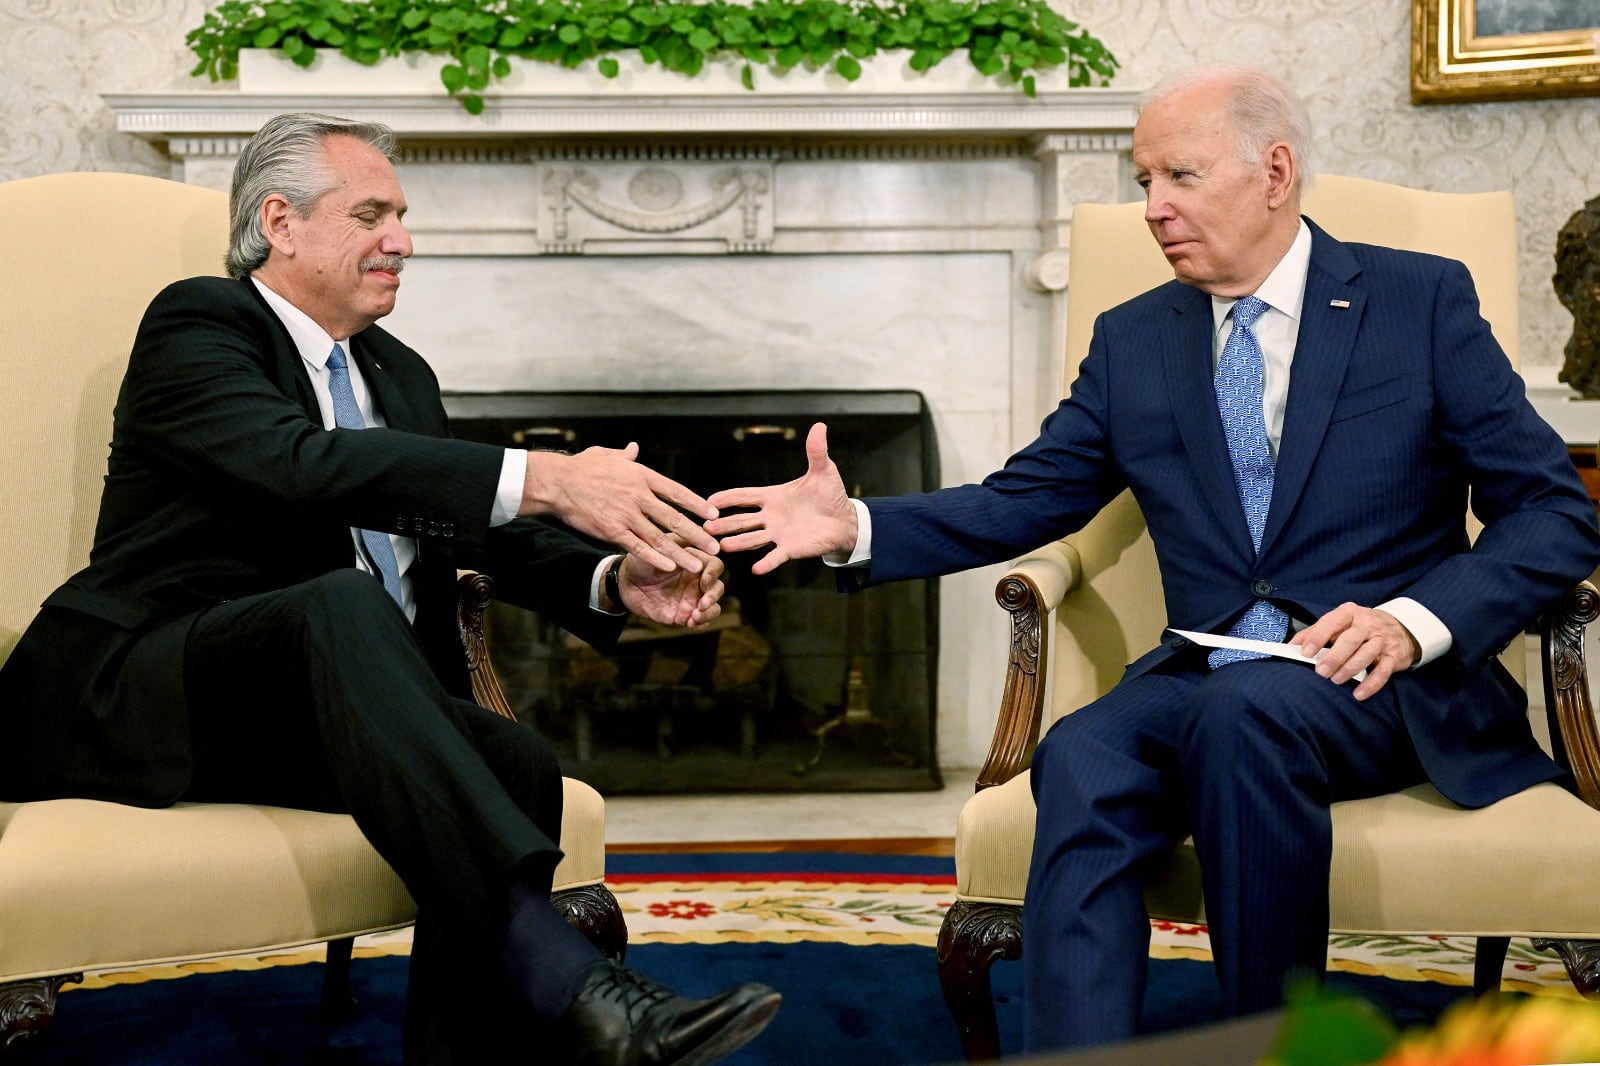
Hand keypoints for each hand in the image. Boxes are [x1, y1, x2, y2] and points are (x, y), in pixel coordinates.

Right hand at [521, 442, 717, 572]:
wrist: (558, 483)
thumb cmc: (582, 467)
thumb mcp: (607, 455)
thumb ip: (624, 455)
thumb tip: (634, 448)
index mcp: (642, 476)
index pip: (676, 491)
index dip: (696, 504)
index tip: (713, 514)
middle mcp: (639, 496)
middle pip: (674, 517)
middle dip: (697, 534)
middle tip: (715, 546)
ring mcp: (626, 515)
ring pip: (660, 537)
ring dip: (681, 552)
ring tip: (698, 564)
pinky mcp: (612, 530)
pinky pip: (638, 547)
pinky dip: (655, 558)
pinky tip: (669, 567)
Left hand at [616, 547, 725, 627]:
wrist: (624, 585)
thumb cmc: (640, 562)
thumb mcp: (654, 549)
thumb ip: (674, 549)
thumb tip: (696, 551)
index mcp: (694, 560)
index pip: (714, 564)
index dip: (713, 573)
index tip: (705, 580)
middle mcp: (696, 579)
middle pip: (718, 586)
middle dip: (713, 595)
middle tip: (703, 603)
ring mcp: (692, 598)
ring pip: (714, 605)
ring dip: (710, 611)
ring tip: (695, 616)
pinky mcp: (685, 614)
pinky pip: (702, 621)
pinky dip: (701, 623)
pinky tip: (690, 623)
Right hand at [704, 423, 857, 575]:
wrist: (845, 520)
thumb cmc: (831, 495)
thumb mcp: (823, 471)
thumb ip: (816, 451)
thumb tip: (820, 425)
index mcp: (773, 496)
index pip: (744, 496)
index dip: (727, 498)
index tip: (708, 500)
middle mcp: (771, 516)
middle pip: (741, 520)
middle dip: (723, 523)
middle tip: (705, 527)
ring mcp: (778, 534)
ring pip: (752, 539)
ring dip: (738, 542)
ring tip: (722, 546)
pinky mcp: (790, 549)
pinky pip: (775, 557)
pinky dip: (766, 563)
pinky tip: (755, 569)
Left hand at [1292, 602, 1420, 700]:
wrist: (1402, 629)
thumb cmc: (1362, 627)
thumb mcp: (1340, 622)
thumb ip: (1315, 631)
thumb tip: (1292, 645)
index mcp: (1350, 613)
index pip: (1332, 622)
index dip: (1318, 636)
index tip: (1306, 652)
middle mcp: (1367, 624)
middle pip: (1350, 640)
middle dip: (1334, 657)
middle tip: (1321, 672)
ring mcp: (1382, 640)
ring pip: (1366, 654)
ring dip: (1349, 669)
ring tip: (1336, 680)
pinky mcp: (1393, 657)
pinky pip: (1382, 672)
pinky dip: (1370, 684)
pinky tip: (1358, 693)